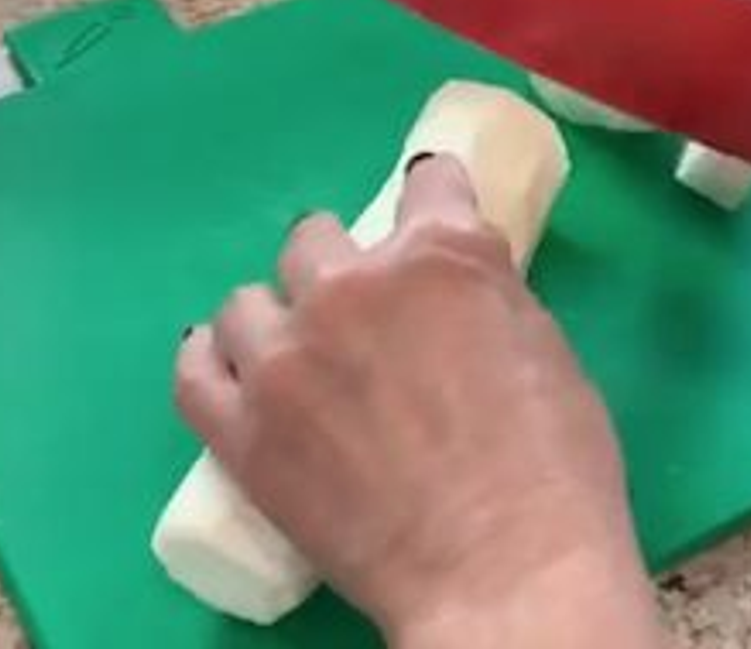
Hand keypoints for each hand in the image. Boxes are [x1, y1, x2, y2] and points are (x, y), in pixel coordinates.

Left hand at [174, 155, 666, 648]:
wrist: (506, 569)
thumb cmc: (555, 463)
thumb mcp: (545, 346)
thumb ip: (487, 296)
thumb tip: (457, 290)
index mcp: (441, 254)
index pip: (427, 181)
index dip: (435, 194)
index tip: (434, 211)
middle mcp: (352, 284)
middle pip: (315, 236)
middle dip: (341, 266)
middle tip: (364, 316)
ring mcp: (287, 354)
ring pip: (247, 300)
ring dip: (276, 318)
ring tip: (296, 359)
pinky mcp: (242, 428)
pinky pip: (195, 368)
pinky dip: (214, 361)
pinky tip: (232, 370)